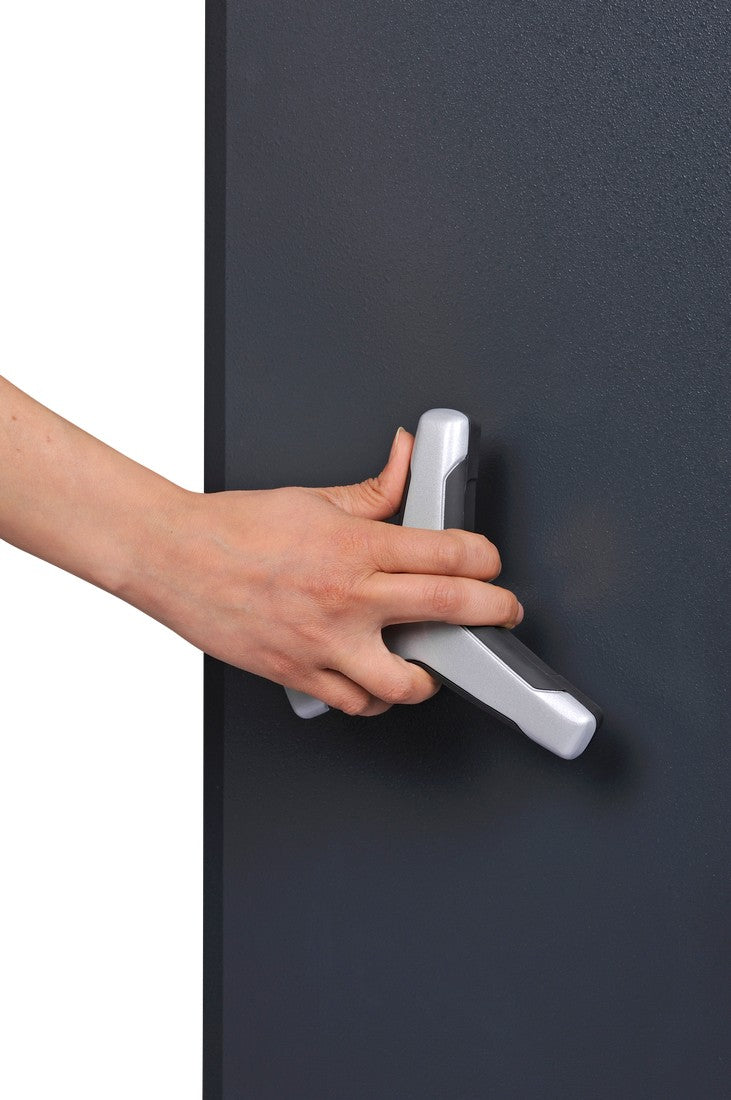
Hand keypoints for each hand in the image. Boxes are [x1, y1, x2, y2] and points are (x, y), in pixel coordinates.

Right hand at [137, 427, 523, 716]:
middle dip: (493, 613)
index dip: (486, 560)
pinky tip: (380, 683)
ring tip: (438, 662)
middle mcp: (345, 597)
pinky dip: (376, 699)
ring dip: (433, 675)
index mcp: (354, 546)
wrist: (173, 558)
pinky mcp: (298, 673)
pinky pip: (355, 703)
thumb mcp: (314, 497)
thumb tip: (410, 458)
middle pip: (447, 610)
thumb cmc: (235, 528)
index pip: (447, 554)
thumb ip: (376, 488)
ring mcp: (323, 642)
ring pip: (405, 681)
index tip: (492, 564)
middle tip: (503, 613)